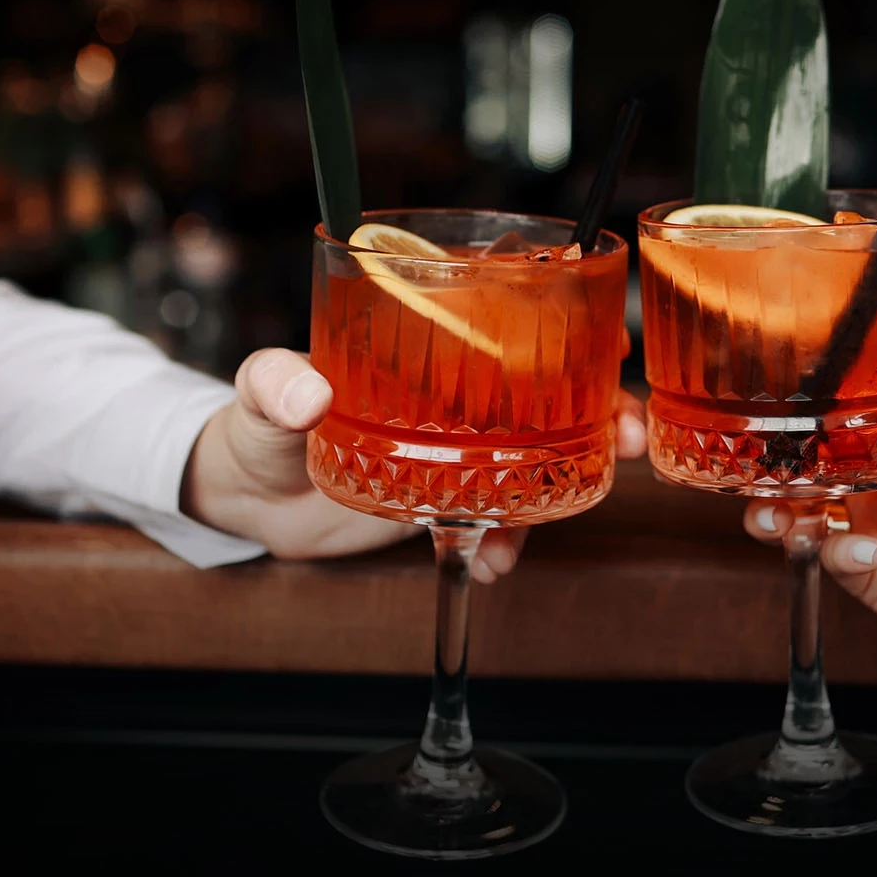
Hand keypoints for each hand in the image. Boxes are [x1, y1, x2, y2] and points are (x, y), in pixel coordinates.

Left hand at [182, 347, 648, 582]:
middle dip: (603, 408)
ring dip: (575, 475)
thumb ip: (276, 384)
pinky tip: (493, 562)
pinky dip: (509, 541)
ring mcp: (458, 446)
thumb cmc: (254, 423)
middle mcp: (454, 390)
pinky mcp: (449, 497)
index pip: (509, 315)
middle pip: (550, 387)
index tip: (612, 343)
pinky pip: (499, 515)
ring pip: (539, 452)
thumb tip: (307, 393)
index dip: (572, 322)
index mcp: (422, 341)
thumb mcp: (259, 394)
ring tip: (578, 503)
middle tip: (629, 434)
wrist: (247, 500)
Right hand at [741, 360, 876, 745]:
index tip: (787, 397)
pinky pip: (838, 562)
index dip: (816, 413)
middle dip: (777, 467)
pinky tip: (866, 551)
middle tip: (760, 465)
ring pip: (807, 517)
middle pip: (813, 471)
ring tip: (779, 515)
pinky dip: (839, 554)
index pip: (852, 423)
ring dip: (782, 514)